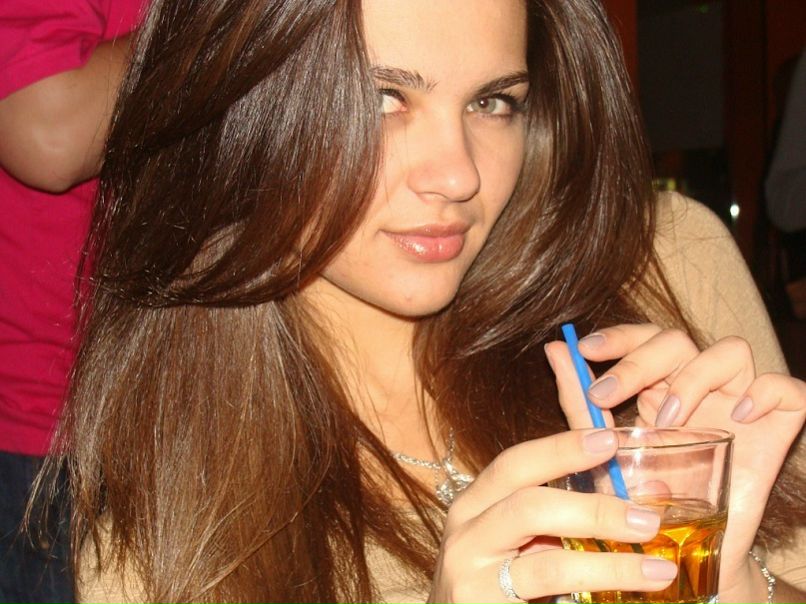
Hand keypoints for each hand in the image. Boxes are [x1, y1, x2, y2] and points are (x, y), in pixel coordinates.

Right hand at [427, 429, 679, 602]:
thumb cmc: (495, 579)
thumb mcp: (515, 539)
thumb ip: (562, 515)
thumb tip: (646, 495)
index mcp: (473, 506)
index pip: (514, 464)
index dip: (560, 449)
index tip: (608, 440)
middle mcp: (467, 539)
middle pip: (529, 508)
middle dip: (595, 510)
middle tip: (647, 519)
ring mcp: (474, 583)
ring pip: (549, 567)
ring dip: (610, 566)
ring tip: (657, 569)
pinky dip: (596, 598)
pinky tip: (630, 599)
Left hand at [545, 324, 805, 602]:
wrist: (677, 556)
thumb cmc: (637, 501)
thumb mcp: (603, 449)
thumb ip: (580, 399)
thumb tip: (554, 347)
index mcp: (658, 387)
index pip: (645, 337)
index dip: (619, 335)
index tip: (584, 349)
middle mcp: (699, 389)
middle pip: (678, 340)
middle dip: (638, 362)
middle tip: (606, 396)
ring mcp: (740, 405)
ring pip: (732, 350)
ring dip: (694, 378)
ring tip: (667, 422)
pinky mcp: (775, 430)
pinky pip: (788, 390)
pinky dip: (766, 392)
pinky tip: (739, 417)